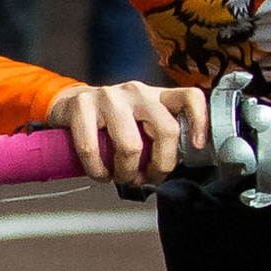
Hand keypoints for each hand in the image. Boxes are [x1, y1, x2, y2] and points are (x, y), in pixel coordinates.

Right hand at [47, 80, 206, 184]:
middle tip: (146, 178)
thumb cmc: (111, 122)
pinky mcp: (82, 105)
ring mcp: (110, 96)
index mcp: (157, 96)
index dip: (200, 121)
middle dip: (159, 165)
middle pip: (166, 129)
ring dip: (126, 172)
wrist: (69, 105)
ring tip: (120, 176)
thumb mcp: (139, 123)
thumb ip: (156, 139)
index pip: (190, 97)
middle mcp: (138, 92)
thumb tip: (167, 172)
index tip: (195, 146)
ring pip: (131, 145)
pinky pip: (92, 148)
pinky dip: (97, 171)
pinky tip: (99, 173)